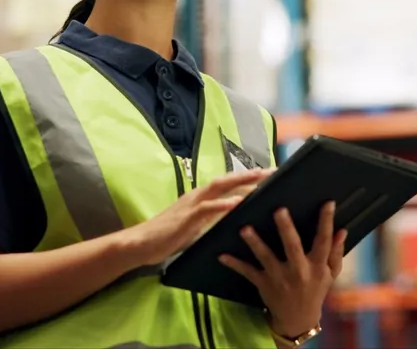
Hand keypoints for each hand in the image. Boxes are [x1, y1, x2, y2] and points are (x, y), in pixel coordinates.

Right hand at [128, 169, 272, 265]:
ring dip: (241, 182)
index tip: (269, 175)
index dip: (248, 178)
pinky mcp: (186, 217)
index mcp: (200, 197)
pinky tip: (237, 203)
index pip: (228, 183)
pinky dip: (223, 204)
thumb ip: (212, 219)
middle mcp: (198, 195)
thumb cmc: (168, 236)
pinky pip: (207, 208)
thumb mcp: (195, 226)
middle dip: (252, 175)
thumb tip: (232, 218)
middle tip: (275, 171)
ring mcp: (191, 204)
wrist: (141, 244)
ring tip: (261, 178)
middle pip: (228, 180)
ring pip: (220, 188)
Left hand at [219, 201, 346, 337]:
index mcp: (317, 266)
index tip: (327, 203)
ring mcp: (279, 278)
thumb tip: (342, 230)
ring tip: (245, 228)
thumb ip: (336, 252)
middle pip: (292, 246)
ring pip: (266, 257)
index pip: (324, 241)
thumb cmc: (314, 290)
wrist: (297, 319)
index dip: (326, 222)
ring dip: (255, 242)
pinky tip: (222, 255)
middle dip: (285, 228)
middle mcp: (298, 271)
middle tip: (279, 210)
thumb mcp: (330, 274)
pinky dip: (234, 264)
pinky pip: (247, 272)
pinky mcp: (263, 283)